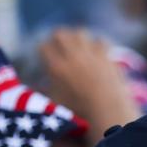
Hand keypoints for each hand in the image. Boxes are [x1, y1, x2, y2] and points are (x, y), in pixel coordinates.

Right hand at [38, 28, 139, 143]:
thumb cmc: (80, 114)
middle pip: (60, 34)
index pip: (43, 47)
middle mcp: (73, 57)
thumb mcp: (56, 104)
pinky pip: (100, 40)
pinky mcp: (107, 57)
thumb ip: (45, 91)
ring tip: (77, 47)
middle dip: (58, 39)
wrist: (108, 114)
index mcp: (57, 68)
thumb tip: (38, 85)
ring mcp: (91, 55)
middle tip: (60, 47)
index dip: (43, 51)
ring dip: (76, 38)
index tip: (46, 56)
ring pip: (80, 32)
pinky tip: (96, 53)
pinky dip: (96, 45)